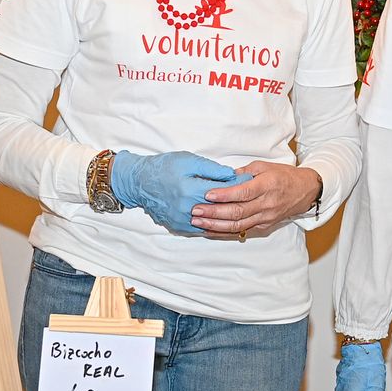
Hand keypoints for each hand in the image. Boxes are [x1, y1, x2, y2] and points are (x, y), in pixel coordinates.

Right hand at [109, 151, 240, 233]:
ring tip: (243, 209)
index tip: (251, 182)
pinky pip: (203, 229)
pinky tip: (227, 220)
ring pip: (214, 223)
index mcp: (190, 190)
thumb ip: (211, 169)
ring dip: (229, 217)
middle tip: (252, 196)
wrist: (139, 183)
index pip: (223, 191)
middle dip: (238, 202)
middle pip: (220, 209)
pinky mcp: (179, 227)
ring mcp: (183, 220)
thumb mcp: (188, 161)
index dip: (239, 186)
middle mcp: (187, 209)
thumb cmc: (164, 167)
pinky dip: (216, 225)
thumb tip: (231, 176)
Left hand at [190, 162, 322, 237]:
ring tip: (198, 222)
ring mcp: (265, 217)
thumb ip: (243, 172)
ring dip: (216, 225)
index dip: (225, 195)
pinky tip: (210, 230)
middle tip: (196, 211)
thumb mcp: (264, 166)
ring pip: (238, 225)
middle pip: (237, 211)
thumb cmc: (283, 176)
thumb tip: (223, 176)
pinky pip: (241, 230)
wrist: (304, 192)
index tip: (207, 194)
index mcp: (267, 185)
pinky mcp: (263, 226)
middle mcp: (266, 204)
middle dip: (214, 212)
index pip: (243, 192)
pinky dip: (224, 232)